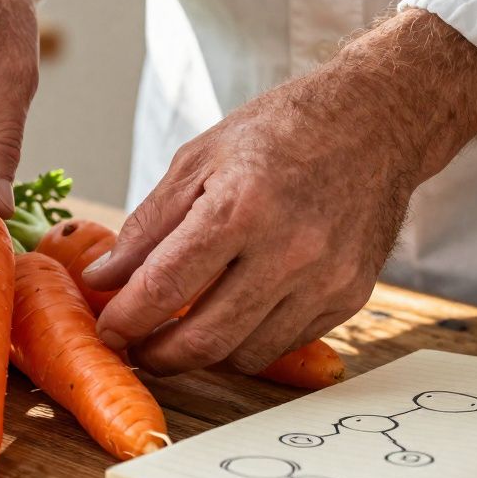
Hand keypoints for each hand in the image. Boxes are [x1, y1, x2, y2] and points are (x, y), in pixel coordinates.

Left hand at [84, 9, 476, 375]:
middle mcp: (287, 250)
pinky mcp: (350, 296)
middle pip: (205, 339)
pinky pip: (285, 343)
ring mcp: (324, 279)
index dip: (126, 320)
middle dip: (158, 355)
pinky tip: (233, 312)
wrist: (374, 122)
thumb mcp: (197, 160)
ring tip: (181, 329)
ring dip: (203, 353)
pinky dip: (249, 340)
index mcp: (239, 208)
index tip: (108, 329)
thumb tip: (103, 277)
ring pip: (245, 354)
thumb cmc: (278, 133)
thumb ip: (147, 225)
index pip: (165, 287)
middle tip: (137, 346)